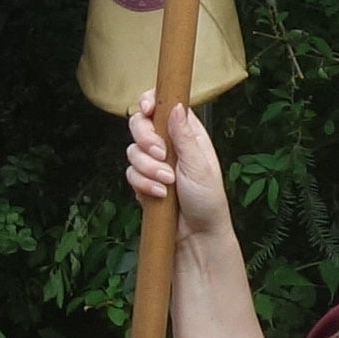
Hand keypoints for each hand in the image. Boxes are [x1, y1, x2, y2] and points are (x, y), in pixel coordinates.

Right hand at [122, 104, 231, 239]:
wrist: (197, 235)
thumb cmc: (207, 199)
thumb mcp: (199, 164)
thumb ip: (184, 135)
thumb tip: (175, 105)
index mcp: (186, 133)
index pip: (162, 105)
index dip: (150, 102)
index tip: (146, 109)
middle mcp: (168, 144)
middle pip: (140, 124)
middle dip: (145, 139)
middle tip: (160, 154)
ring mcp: (153, 163)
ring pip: (132, 151)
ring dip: (148, 168)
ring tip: (167, 183)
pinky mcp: (143, 181)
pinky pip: (130, 173)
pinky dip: (142, 184)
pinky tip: (159, 195)